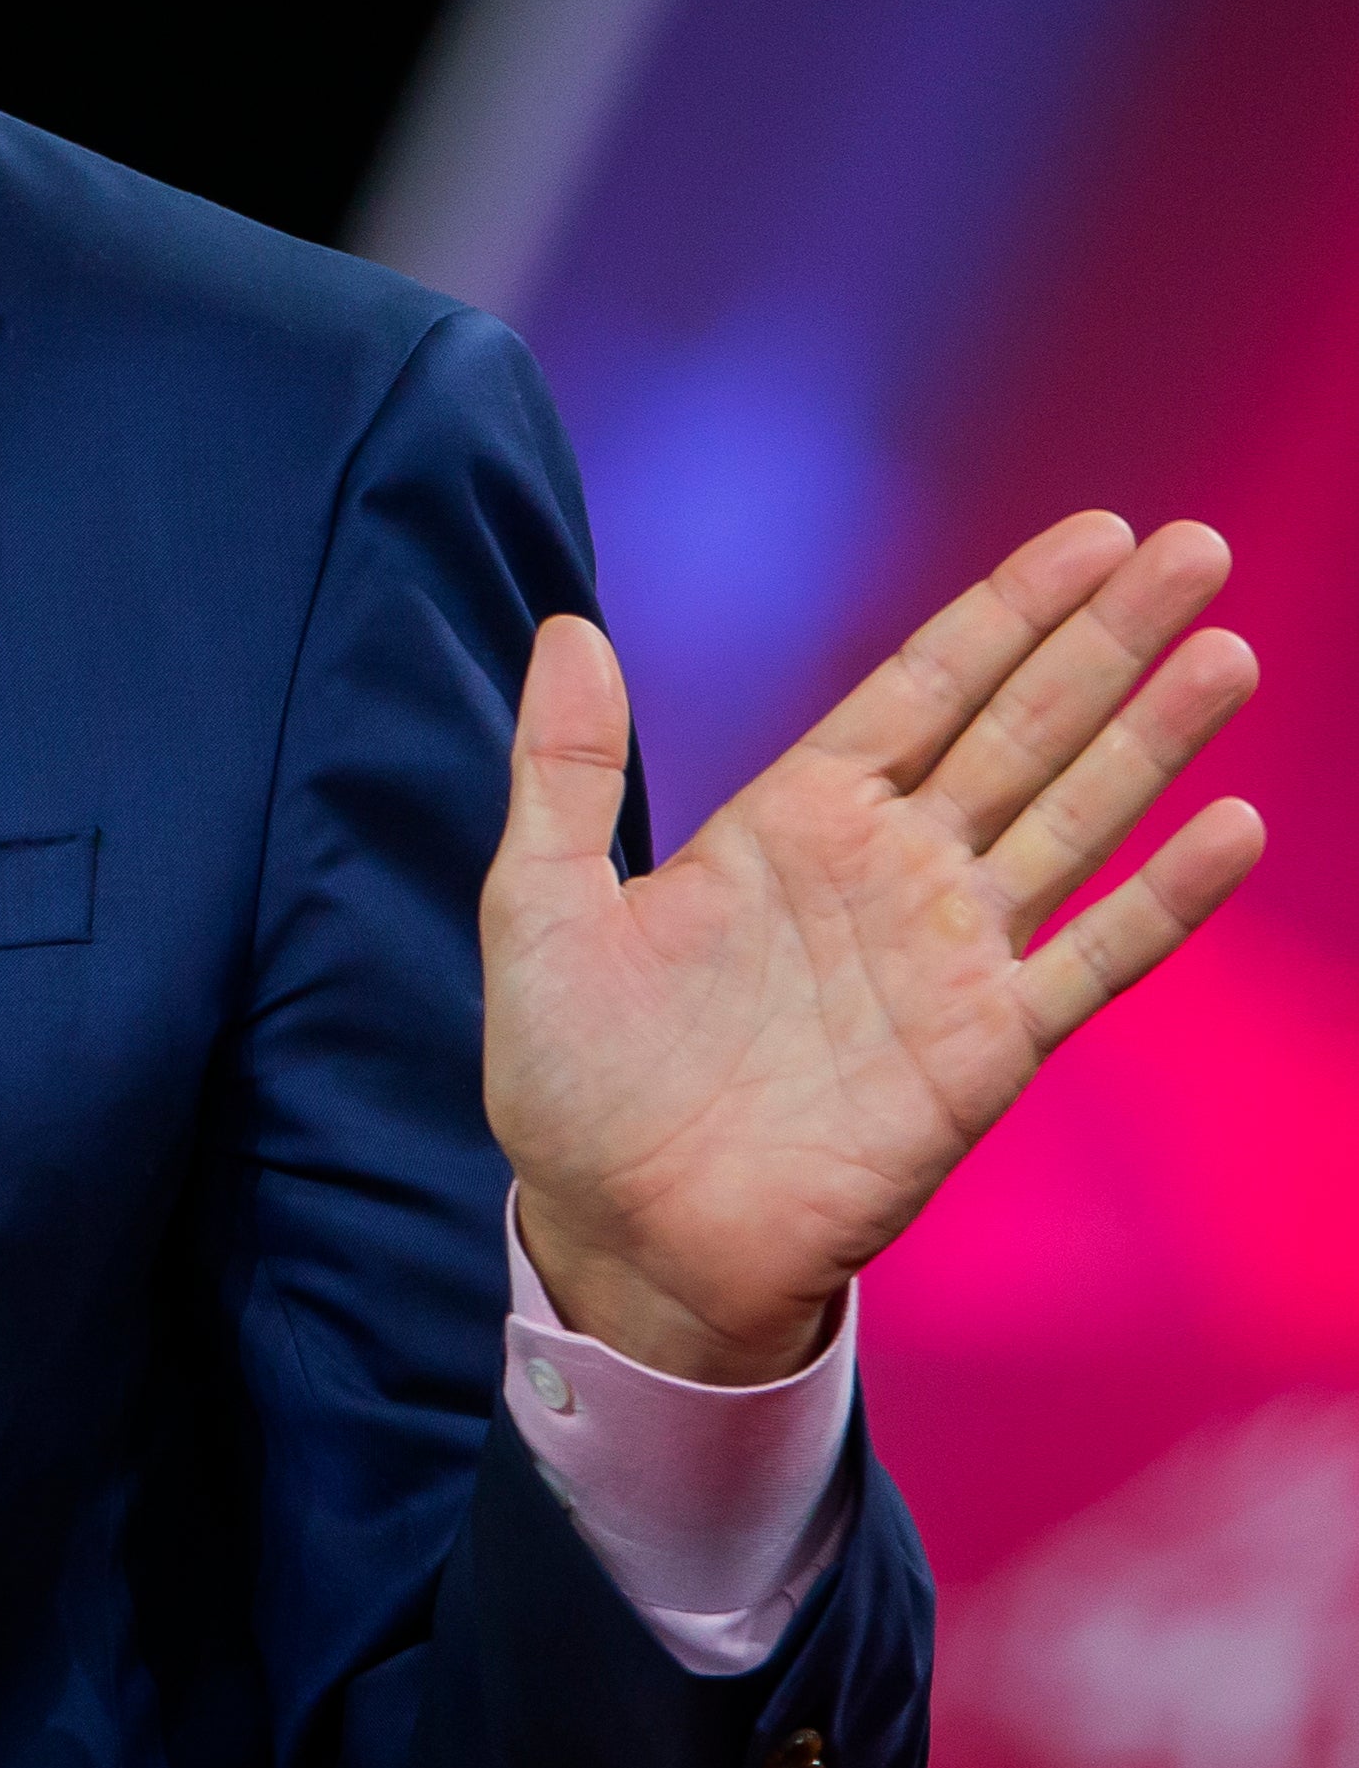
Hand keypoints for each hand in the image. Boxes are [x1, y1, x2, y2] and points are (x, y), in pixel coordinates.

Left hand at [483, 511, 1263, 1385]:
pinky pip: (1091, 962)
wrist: (620, 1234)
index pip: (924, 686)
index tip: (1096, 532)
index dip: (1009, 609)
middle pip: (1020, 727)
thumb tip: (566, 626)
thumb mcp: (539, 902)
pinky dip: (1163, 899)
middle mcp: (888, 871)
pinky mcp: (985, 1054)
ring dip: (1151, 739)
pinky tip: (1229, 826)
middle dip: (1107, 640)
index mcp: (791, 819)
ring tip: (1226, 652)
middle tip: (1197, 547)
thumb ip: (565, 767)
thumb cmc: (572, 1073)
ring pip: (1074, 821)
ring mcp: (947, 958)